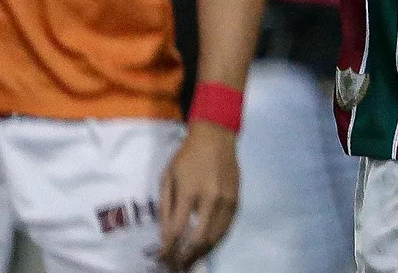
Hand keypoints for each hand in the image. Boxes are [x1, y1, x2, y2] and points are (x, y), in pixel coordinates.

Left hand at [157, 121, 239, 268]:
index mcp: (190, 191)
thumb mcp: (168, 178)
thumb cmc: (187, 157)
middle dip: (185, 257)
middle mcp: (212, 198)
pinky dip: (215, 242)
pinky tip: (205, 247)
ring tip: (189, 261)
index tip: (161, 259)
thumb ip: (166, 209)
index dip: (168, 249)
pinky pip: (227, 228)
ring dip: (201, 253)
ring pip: (215, 237)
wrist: (216, 137)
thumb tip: (165, 237)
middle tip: (175, 266)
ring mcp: (228, 200)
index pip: (178, 230)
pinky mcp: (237, 200)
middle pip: (199, 239)